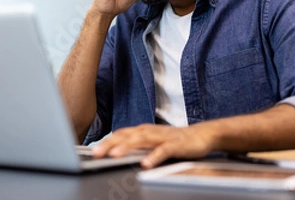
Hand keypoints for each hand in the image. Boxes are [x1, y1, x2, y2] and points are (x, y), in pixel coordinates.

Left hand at [91, 124, 214, 168]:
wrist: (203, 135)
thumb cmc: (175, 140)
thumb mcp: (153, 142)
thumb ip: (137, 145)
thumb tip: (115, 150)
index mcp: (144, 131)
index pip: (121, 134)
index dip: (106, 141)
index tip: (91, 150)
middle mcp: (151, 131)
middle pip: (127, 135)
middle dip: (110, 143)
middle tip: (96, 153)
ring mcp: (163, 137)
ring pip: (142, 140)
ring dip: (127, 147)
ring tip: (114, 155)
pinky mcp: (176, 144)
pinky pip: (163, 150)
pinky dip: (154, 156)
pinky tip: (145, 163)